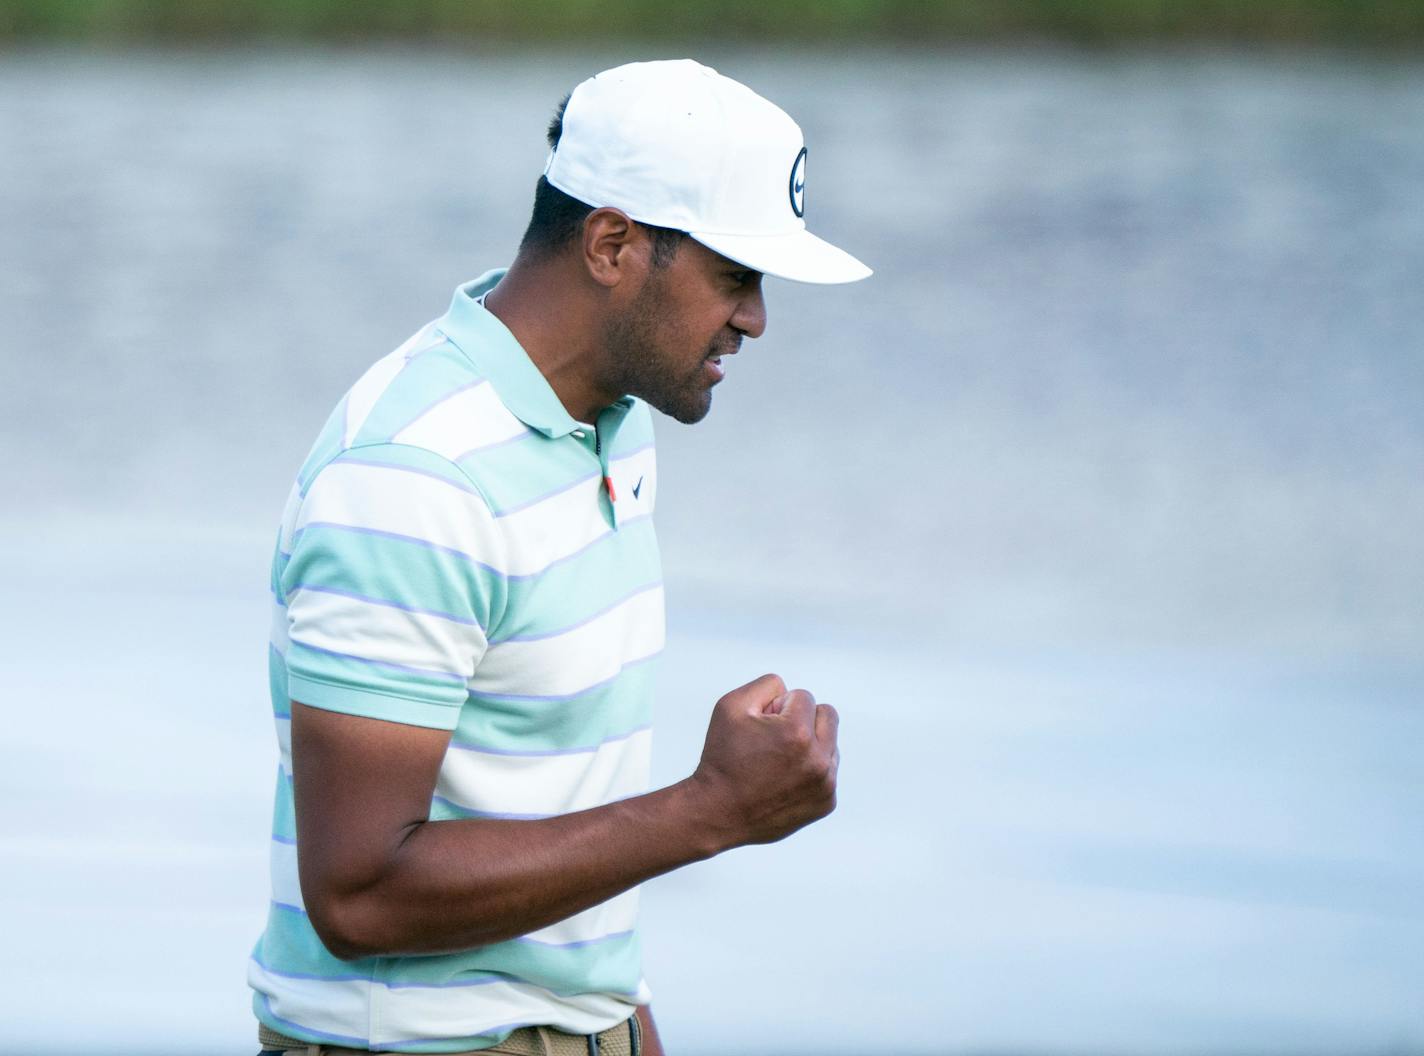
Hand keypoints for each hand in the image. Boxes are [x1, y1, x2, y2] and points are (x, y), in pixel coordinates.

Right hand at [687, 673, 838, 848]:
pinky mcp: (826, 802)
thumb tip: (790, 693)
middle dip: (802, 720)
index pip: (804, 697)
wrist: (716, 813)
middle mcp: (818, 760)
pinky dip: (810, 770)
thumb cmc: (722, 758)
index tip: (760, 729)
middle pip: (827, 715)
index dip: (777, 708)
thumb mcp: (731, 705)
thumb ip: (767, 685)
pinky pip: (828, 770)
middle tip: (773, 740)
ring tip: (778, 761)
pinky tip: (784, 780)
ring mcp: (825, 784)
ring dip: (809, 744)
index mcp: (798, 732)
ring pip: (830, 743)